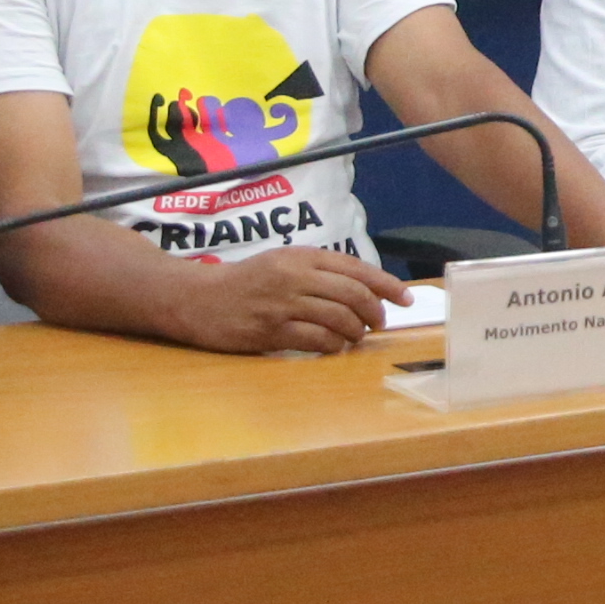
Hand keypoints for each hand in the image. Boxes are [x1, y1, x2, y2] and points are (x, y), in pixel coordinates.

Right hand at [170, 246, 403, 355]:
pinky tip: (334, 347)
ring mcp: (283, 304)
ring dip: (356, 332)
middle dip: (375, 312)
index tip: (405, 299)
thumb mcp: (283, 262)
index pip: (356, 268)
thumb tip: (365, 288)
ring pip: (339, 319)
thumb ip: (319, 271)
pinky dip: (334, 346)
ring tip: (356, 337)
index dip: (387, 285)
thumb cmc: (246, 282)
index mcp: (301, 256)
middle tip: (379, 323)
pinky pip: (317, 340)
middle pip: (353, 295)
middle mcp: (295, 276)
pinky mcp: (272, 331)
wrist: (199, 299)